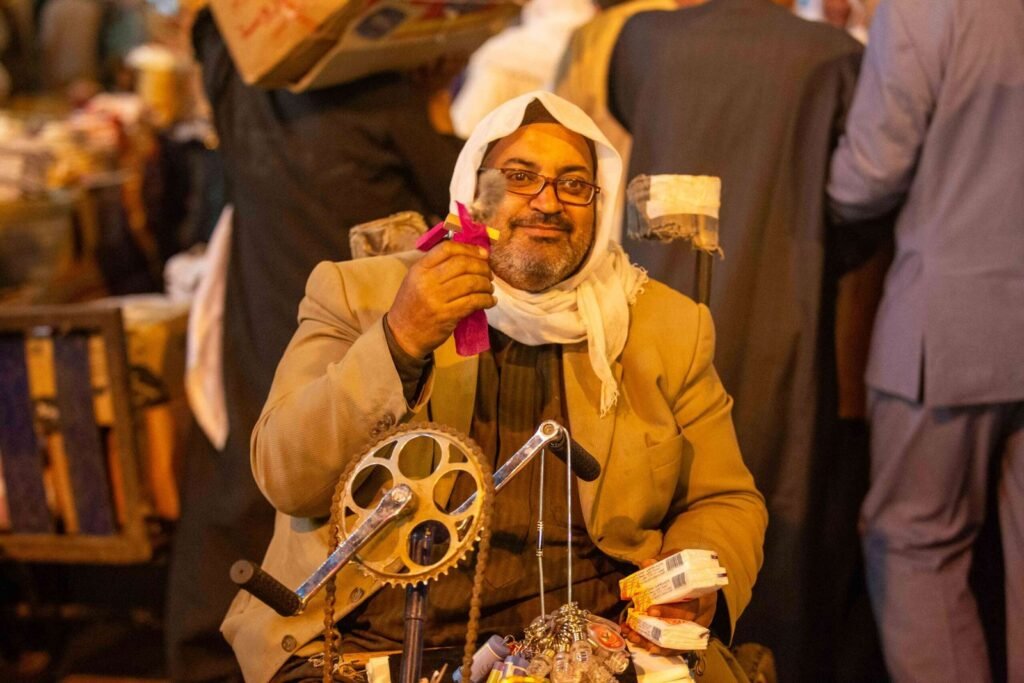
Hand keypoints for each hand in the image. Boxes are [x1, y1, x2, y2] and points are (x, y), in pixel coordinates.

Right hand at [387, 241, 495, 358]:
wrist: (402, 335)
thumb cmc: (412, 305)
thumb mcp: (416, 280)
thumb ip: (435, 266)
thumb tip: (468, 254)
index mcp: (420, 269)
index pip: (447, 249)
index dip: (469, 248)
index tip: (483, 254)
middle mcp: (427, 281)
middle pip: (462, 264)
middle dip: (482, 266)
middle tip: (489, 273)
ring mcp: (437, 299)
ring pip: (471, 283)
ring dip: (486, 284)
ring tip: (489, 287)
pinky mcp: (447, 315)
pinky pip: (473, 302)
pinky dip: (486, 300)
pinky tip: (490, 301)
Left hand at [620, 552, 717, 655]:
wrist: (705, 580)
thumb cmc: (691, 570)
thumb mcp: (681, 561)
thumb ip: (665, 562)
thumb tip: (646, 564)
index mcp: (704, 596)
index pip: (690, 608)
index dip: (670, 611)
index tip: (650, 610)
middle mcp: (704, 616)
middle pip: (682, 629)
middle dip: (657, 631)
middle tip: (636, 627)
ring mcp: (698, 628)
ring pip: (677, 641)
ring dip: (653, 642)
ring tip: (633, 637)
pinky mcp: (692, 635)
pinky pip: (677, 646)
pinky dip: (661, 648)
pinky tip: (644, 645)